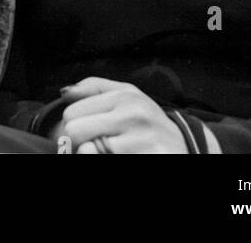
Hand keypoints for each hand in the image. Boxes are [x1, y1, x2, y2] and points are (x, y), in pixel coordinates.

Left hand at [51, 77, 186, 153]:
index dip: (74, 125)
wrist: (186, 147)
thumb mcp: (127, 96)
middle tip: (95, 146)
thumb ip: (93, 88)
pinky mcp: (149, 160)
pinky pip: (104, 161)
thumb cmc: (147, 122)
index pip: (71, 114)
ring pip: (87, 152)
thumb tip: (63, 92)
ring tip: (110, 153)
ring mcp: (143, 143)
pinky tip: (122, 158)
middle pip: (74, 132)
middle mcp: (135, 117)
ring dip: (92, 155)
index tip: (89, 131)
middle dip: (79, 142)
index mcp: (126, 97)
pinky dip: (106, 162)